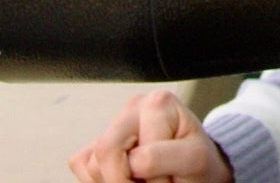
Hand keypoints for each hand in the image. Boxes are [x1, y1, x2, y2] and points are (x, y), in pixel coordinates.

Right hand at [68, 90, 232, 182]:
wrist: (194, 166)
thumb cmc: (196, 162)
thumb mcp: (193, 160)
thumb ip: (158, 159)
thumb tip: (128, 164)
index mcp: (160, 104)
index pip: (142, 156)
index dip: (155, 182)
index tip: (170, 182)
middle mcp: (133, 107)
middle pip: (105, 150)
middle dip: (122, 181)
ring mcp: (112, 123)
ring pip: (91, 163)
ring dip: (113, 181)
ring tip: (142, 180)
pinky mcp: (95, 142)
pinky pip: (82, 167)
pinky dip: (99, 181)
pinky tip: (126, 178)